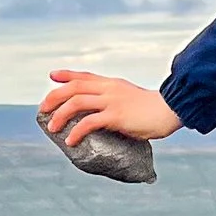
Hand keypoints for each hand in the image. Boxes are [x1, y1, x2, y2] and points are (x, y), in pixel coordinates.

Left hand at [39, 70, 180, 147]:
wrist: (171, 109)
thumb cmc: (155, 109)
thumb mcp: (133, 98)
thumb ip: (119, 103)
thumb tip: (109, 117)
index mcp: (113, 84)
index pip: (85, 75)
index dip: (66, 75)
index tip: (52, 76)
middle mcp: (109, 89)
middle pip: (74, 87)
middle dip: (54, 97)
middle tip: (43, 110)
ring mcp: (112, 101)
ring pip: (77, 102)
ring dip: (60, 115)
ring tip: (52, 127)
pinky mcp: (116, 115)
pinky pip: (89, 122)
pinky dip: (76, 131)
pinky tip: (71, 141)